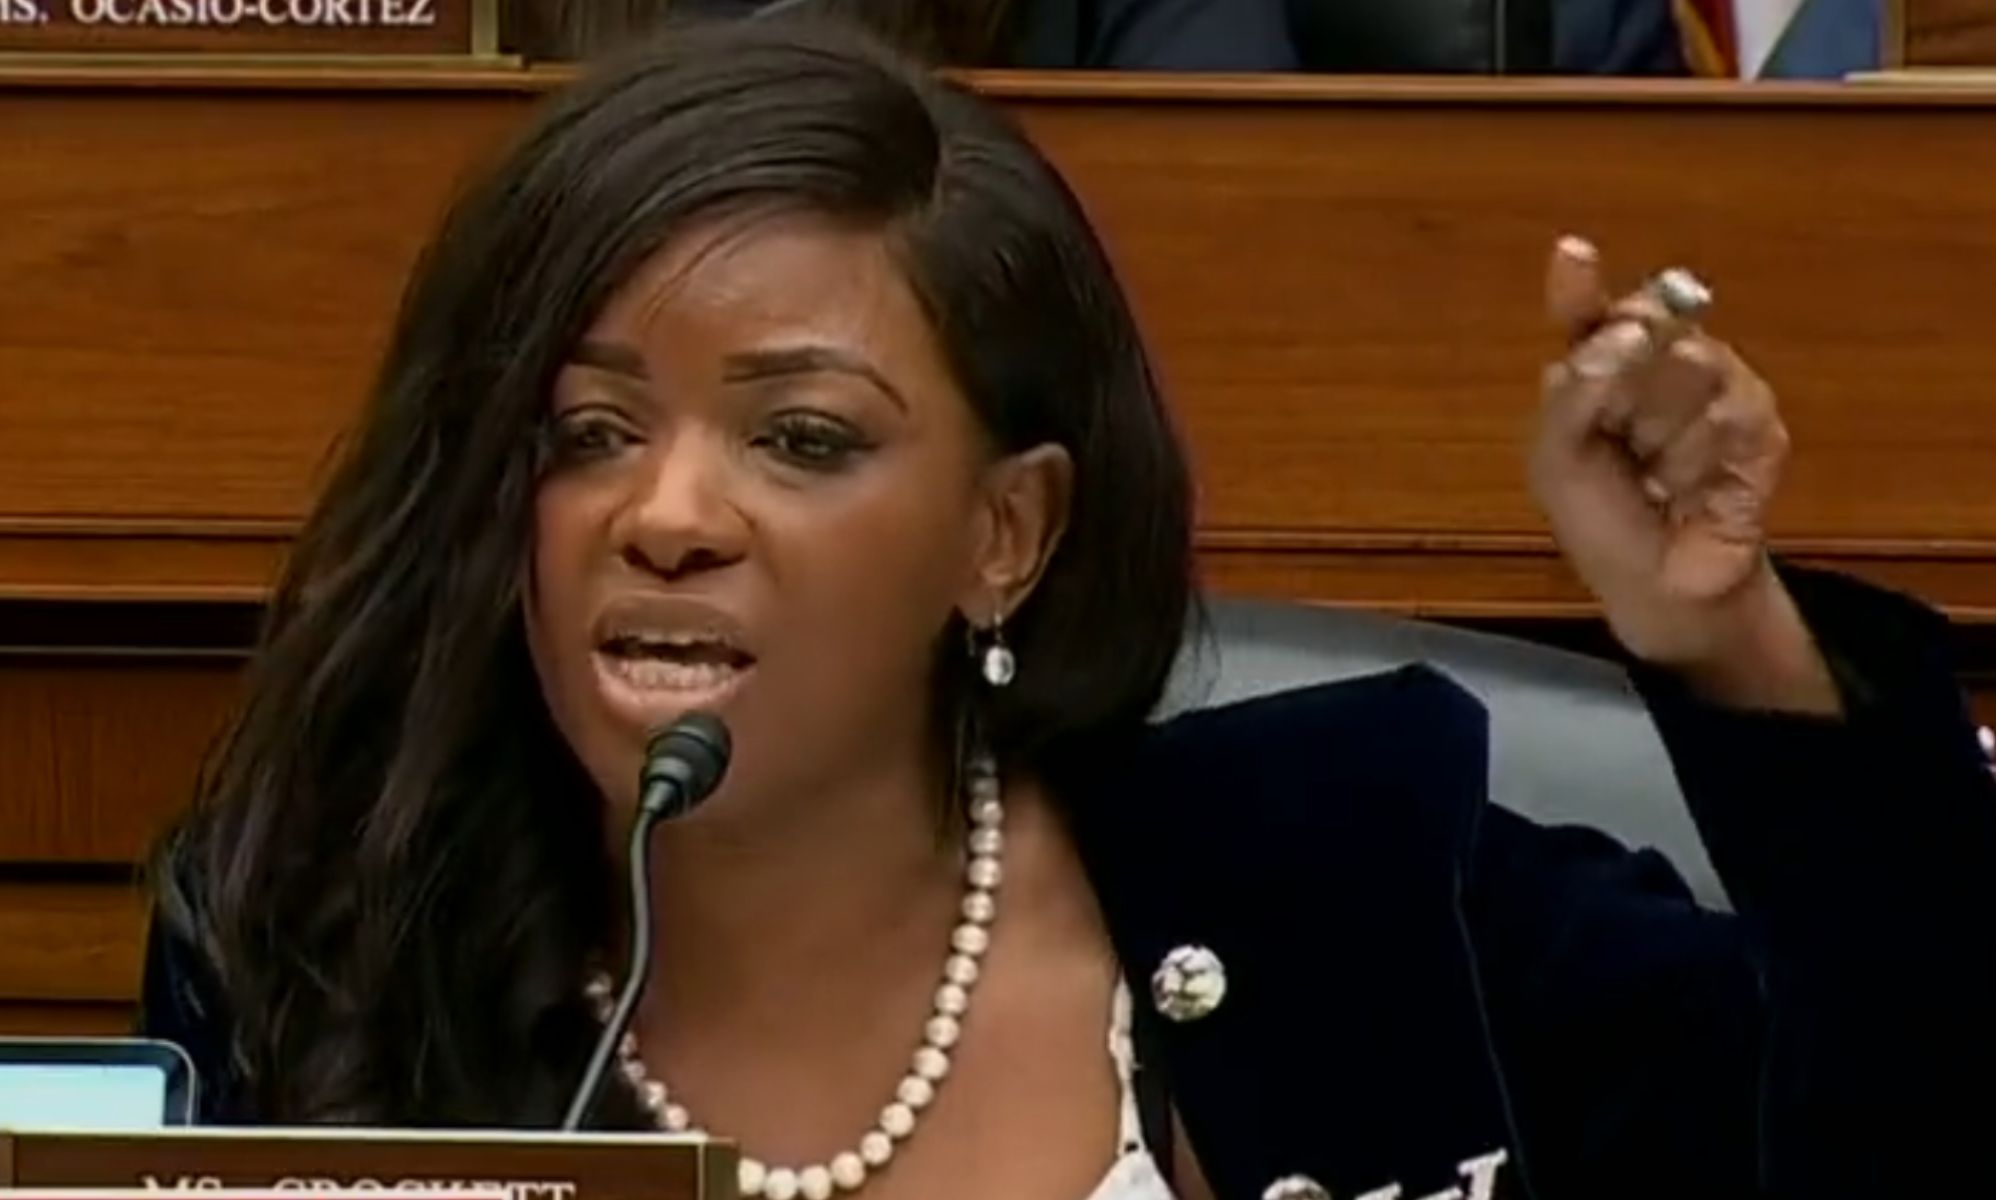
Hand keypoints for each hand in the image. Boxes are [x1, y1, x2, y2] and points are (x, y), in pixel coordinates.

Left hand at [1531, 237, 1839, 713]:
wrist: (1658, 583)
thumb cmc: (1600, 518)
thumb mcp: (1556, 461)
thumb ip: (1568, 396)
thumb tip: (1616, 337)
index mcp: (1598, 368)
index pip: (1591, 313)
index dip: (1581, 285)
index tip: (1572, 255)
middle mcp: (1657, 364)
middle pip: (1645, 326)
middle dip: (1622, 385)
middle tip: (1620, 440)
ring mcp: (1715, 387)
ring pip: (1690, 367)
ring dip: (1661, 434)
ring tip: (1657, 477)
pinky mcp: (1759, 425)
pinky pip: (1729, 413)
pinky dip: (1699, 458)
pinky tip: (1691, 488)